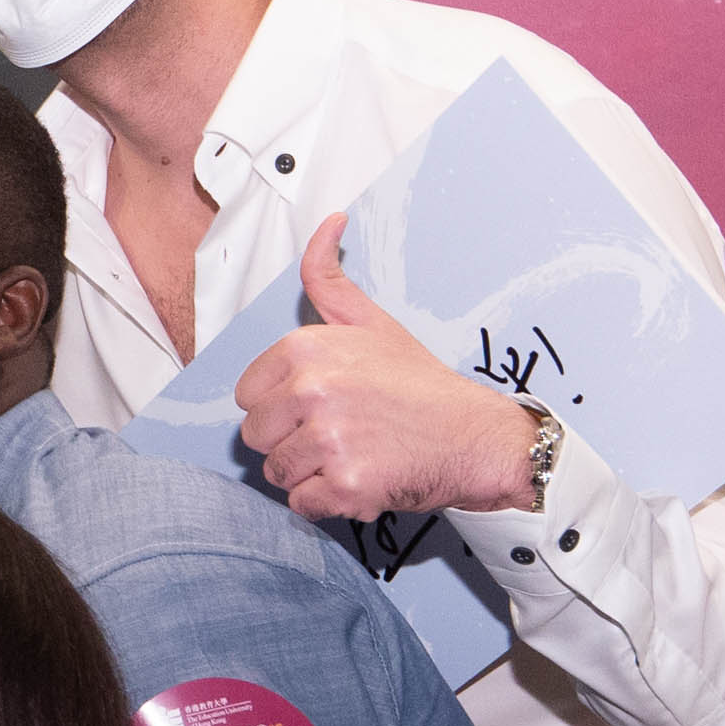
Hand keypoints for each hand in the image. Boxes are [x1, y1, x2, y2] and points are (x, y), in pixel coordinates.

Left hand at [233, 215, 542, 521]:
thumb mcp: (372, 322)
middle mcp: (312, 391)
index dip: (281, 405)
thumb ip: (328, 278)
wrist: (477, 437)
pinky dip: (328, 502)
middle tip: (341, 433)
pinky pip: (303, 504)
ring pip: (277, 472)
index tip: (321, 405)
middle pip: (256, 435)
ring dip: (310, 473)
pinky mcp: (346, 485)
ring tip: (353, 454)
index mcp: (306, 349)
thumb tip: (328, 221)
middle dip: (291, 441)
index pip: (248, 395)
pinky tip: (362, 480)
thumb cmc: (421, 384)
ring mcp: (328, 440)